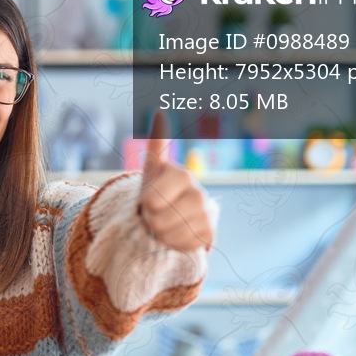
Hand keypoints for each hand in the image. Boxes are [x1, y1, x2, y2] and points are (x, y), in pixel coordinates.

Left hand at [138, 112, 213, 251]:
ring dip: (160, 232)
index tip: (148, 199)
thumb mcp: (153, 170)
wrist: (176, 215)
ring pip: (169, 233)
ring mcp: (206, 214)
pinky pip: (182, 245)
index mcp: (181, 175)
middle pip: (158, 218)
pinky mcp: (209, 234)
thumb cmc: (159, 191)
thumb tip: (160, 109)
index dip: (145, 203)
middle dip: (150, 219)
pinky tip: (176, 233)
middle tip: (155, 213)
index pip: (152, 200)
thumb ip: (157, 144)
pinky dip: (173, 243)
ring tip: (164, 222)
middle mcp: (198, 193)